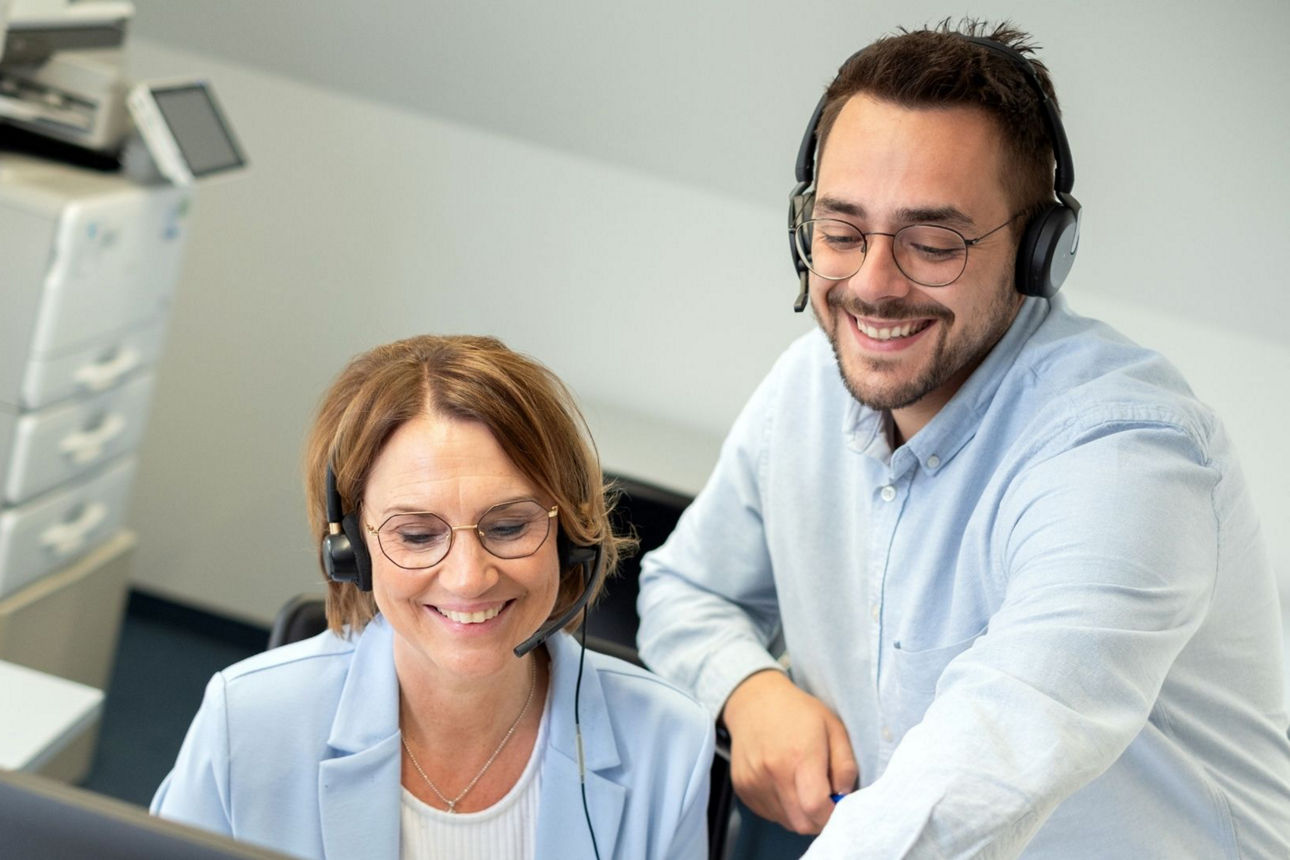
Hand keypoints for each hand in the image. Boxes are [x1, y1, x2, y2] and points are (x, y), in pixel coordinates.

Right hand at [721, 669, 858, 834]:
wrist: (754, 701)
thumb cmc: (798, 712)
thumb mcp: (833, 728)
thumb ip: (845, 765)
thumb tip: (844, 795)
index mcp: (800, 755)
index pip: (816, 808)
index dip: (832, 815)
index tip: (837, 805)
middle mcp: (773, 772)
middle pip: (802, 823)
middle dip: (818, 819)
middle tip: (823, 800)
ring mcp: (754, 781)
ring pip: (786, 822)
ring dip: (800, 814)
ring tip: (802, 787)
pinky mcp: (742, 787)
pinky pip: (768, 814)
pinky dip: (782, 809)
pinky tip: (784, 784)